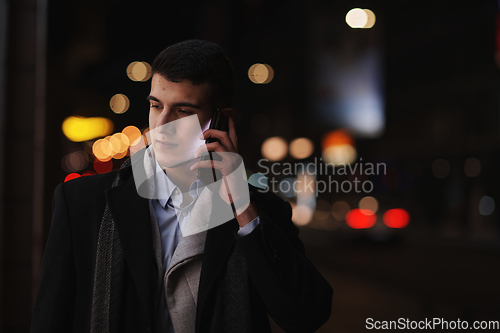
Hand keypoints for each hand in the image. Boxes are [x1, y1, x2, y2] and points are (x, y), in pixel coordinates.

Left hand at [190, 109, 256, 225]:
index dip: (230, 124)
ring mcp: (233, 161)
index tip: (227, 114)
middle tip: (201, 136)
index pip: (234, 135)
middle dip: (211, 131)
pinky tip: (193, 167)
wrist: (238, 198)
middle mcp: (236, 155)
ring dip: (203, 147)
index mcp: (235, 154)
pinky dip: (200, 163)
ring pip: (217, 145)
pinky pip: (211, 161)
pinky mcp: (228, 169)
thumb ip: (219, 160)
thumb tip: (206, 153)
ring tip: (196, 154)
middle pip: (225, 135)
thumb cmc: (230, 185)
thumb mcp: (225, 170)